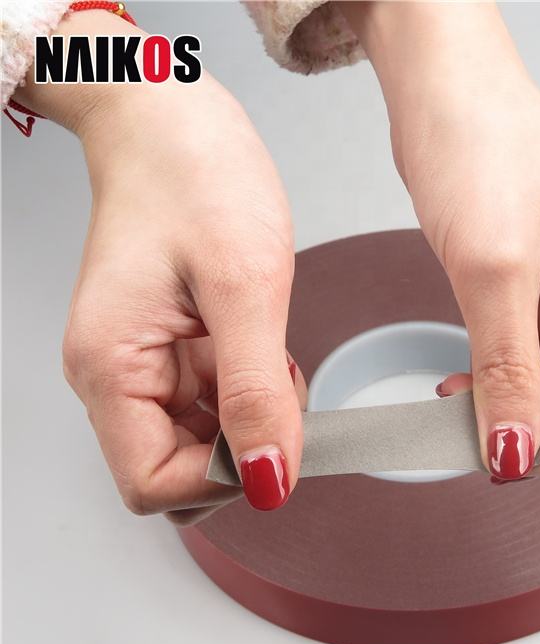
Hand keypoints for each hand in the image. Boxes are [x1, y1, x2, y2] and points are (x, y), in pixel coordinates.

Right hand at [15, 13, 305, 521]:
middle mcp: (116, 376)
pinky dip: (247, 391)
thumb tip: (268, 478)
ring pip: (199, 441)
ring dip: (248, 418)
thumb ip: (256, 392)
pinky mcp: (169, 350)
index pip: (153, 484)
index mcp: (112, 367)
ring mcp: (142, 365)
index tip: (274, 438)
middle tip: (279, 393)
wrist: (169, 116)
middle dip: (239, 448)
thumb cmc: (193, 173)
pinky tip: (262, 349)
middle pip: (175, 470)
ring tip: (270, 356)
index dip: (222, 478)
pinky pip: (211, 403)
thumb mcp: (243, 286)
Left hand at [342, 2, 539, 478]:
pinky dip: (500, 378)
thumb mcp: (495, 271)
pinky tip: (465, 386)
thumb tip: (514, 450)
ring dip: (517, 404)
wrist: (439, 95)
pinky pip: (532, 354)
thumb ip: (508, 371)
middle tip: (486, 443)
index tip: (524, 463)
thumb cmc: (481, 144)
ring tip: (464, 411)